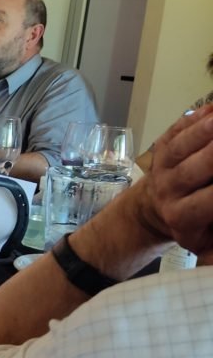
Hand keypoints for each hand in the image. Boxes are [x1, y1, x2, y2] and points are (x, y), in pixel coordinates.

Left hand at [147, 105, 212, 255]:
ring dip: (208, 130)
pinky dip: (195, 118)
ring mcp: (161, 166)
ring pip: (183, 145)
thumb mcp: (205, 240)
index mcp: (182, 216)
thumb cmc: (191, 225)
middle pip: (197, 168)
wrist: (152, 210)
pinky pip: (176, 130)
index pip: (211, 200)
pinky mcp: (159, 148)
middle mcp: (168, 190)